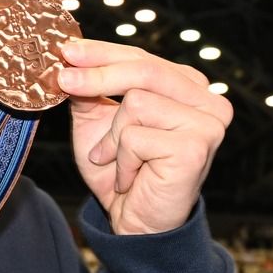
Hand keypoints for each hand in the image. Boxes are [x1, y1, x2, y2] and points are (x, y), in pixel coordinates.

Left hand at [57, 37, 231, 235]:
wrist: (135, 223)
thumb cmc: (121, 170)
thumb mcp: (98, 120)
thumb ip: (89, 87)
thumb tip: (69, 57)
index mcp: (189, 86)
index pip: (142, 56)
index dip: (102, 52)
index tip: (66, 49)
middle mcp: (208, 100)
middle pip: (144, 70)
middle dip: (98, 75)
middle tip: (64, 80)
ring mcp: (208, 124)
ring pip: (137, 102)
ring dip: (114, 137)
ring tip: (116, 160)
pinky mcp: (196, 149)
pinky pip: (137, 137)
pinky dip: (122, 160)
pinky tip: (131, 178)